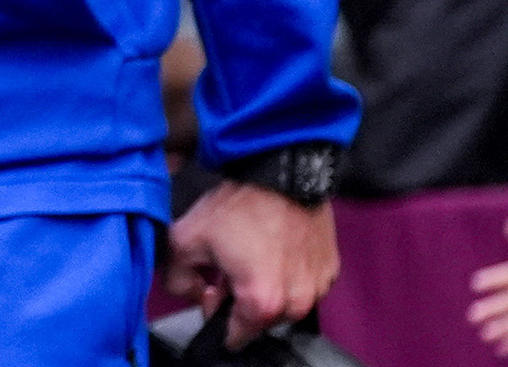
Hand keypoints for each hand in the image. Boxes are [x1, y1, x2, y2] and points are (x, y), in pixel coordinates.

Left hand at [167, 180, 338, 348]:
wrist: (281, 171)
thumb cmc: (240, 204)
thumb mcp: (186, 240)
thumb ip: (177, 280)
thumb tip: (190, 293)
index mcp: (261, 302)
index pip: (235, 336)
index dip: (215, 313)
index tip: (212, 290)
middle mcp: (296, 302)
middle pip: (260, 319)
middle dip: (241, 299)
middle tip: (229, 266)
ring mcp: (317, 286)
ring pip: (283, 301)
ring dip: (267, 286)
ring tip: (252, 252)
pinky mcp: (330, 269)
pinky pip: (303, 283)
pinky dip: (288, 272)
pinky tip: (274, 246)